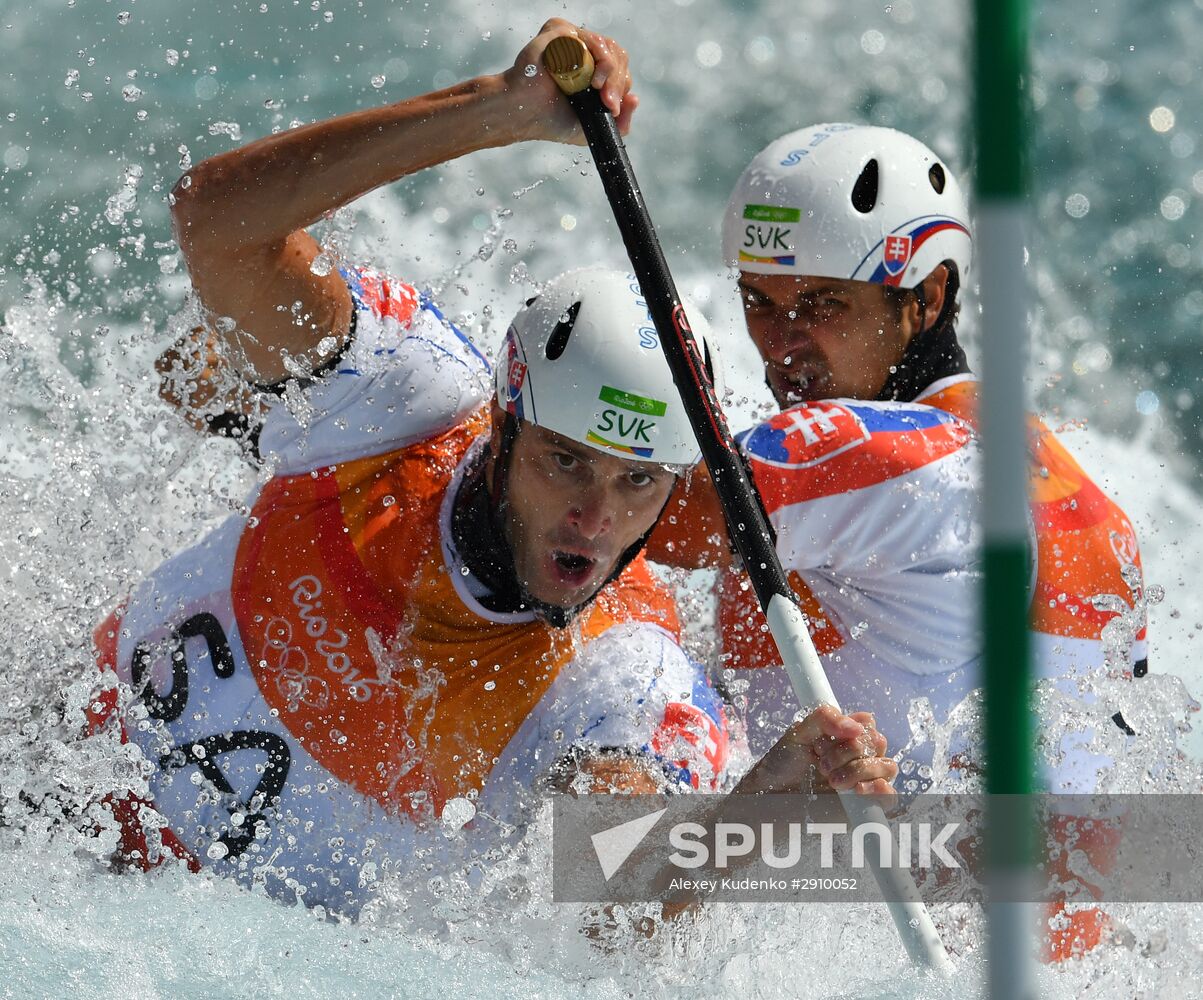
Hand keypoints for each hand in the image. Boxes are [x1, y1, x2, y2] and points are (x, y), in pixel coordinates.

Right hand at [502, 18, 637, 142]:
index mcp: (595, 71)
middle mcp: (586, 53)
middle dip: (618, 80)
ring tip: (596, 88)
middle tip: (607, 101)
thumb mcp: (592, 127)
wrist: (523, 113)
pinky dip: (585, 51)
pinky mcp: (558, 32)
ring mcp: (573, 41)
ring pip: (606, 44)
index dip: (621, 86)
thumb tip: (635, 98)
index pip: (621, 69)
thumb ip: (620, 123)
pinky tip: (580, 70)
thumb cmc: (552, 120)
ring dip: (608, 68)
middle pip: (618, 55)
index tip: (610, 107)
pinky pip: (582, 35)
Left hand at [734, 705, 896, 795]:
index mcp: (845, 735)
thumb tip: (854, 726)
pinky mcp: (866, 804)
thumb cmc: (782, 765)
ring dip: (860, 770)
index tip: (823, 741)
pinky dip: (880, 791)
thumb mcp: (797, 734)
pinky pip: (890, 796)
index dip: (851, 728)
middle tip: (822, 764)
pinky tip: (858, 790)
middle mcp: (858, 755)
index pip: (868, 723)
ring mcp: (864, 779)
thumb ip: (823, 719)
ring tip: (833, 781)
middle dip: (850, 752)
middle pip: (878, 743)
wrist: (771, 799)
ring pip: (887, 767)